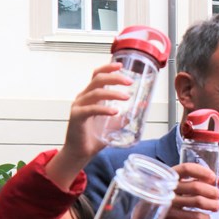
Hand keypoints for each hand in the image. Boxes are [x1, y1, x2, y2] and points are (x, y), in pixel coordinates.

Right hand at [47, 63, 131, 189]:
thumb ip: (126, 115)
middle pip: (98, 80)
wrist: (81, 153)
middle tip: (129, 82)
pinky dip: (104, 109)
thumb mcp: (114, 123)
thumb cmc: (95, 137)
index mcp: (91, 96)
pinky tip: (114, 111)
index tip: (121, 66)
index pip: (97, 76)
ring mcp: (78, 106)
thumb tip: (142, 106)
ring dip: (113, 93)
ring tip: (126, 97)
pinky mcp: (76, 117)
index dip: (108, 69)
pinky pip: (91, 109)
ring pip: (95, 93)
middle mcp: (83, 98)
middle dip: (114, 78)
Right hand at [158, 163, 218, 218]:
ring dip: (211, 204)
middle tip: (218, 195)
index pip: (187, 168)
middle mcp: (168, 186)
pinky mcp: (169, 215)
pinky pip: (190, 216)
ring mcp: (168, 201)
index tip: (213, 177)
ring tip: (217, 207)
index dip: (202, 171)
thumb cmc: (167, 196)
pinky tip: (207, 218)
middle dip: (211, 191)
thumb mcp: (178, 186)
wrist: (145, 215)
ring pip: (196, 201)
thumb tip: (218, 179)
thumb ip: (196, 181)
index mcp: (170, 175)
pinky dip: (202, 217)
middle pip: (195, 186)